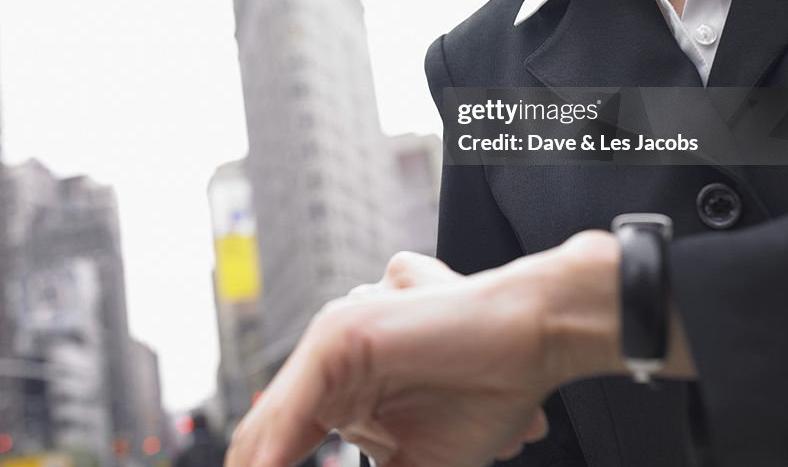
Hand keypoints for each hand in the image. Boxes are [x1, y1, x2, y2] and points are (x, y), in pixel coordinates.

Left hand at [226, 248, 566, 466]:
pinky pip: (296, 403)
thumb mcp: (418, 461)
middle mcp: (328, 364)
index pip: (280, 448)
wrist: (528, 338)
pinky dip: (280, 447)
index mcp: (341, 392)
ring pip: (271, 423)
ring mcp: (331, 343)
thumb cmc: (486, 389)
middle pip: (264, 438)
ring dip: (260, 466)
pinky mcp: (343, 334)